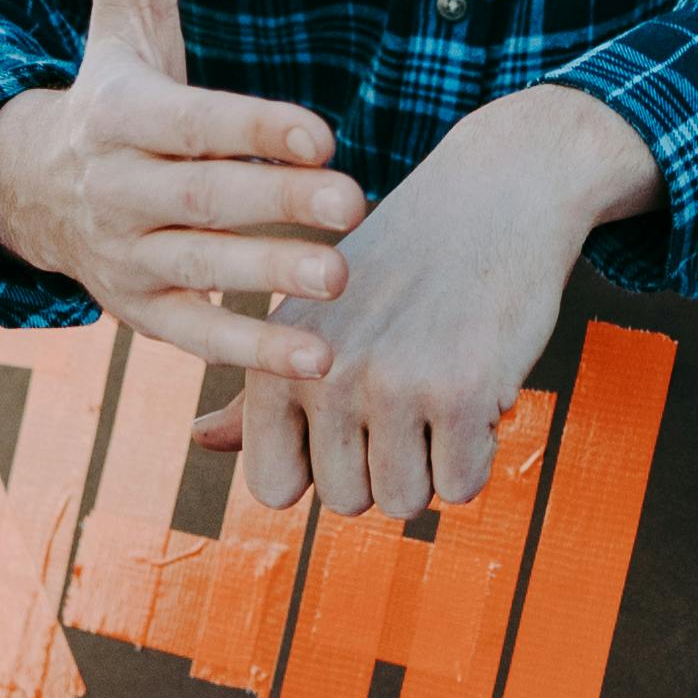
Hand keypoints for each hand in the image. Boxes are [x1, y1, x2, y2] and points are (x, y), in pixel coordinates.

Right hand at [0, 0, 360, 374]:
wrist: (31, 190)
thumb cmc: (110, 90)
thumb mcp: (117, 12)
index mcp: (120, 116)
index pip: (190, 122)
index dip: (251, 126)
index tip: (320, 130)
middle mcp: (118, 192)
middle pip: (200, 199)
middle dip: (274, 202)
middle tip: (354, 203)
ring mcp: (127, 258)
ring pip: (201, 271)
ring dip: (270, 280)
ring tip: (341, 282)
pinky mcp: (142, 312)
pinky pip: (195, 337)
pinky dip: (250, 353)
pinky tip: (319, 362)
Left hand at [237, 84, 653, 522]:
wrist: (497, 194)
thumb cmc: (401, 264)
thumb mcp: (314, 316)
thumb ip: (258, 392)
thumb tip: (201, 441)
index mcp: (274, 360)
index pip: (274, 487)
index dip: (321, 468)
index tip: (351, 420)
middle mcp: (321, 374)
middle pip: (344, 502)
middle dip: (385, 465)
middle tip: (410, 391)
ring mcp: (390, 384)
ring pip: (404, 504)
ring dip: (433, 464)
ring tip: (440, 389)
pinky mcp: (459, 390)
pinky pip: (463, 486)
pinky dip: (479, 450)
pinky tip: (478, 387)